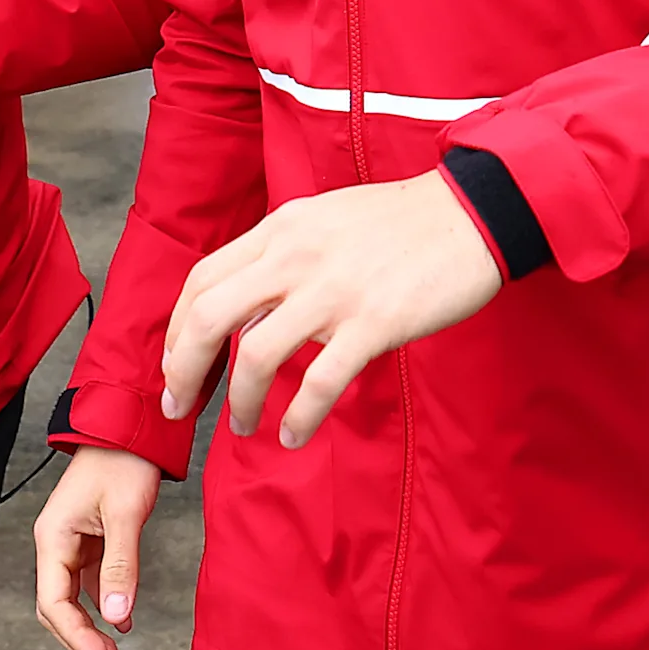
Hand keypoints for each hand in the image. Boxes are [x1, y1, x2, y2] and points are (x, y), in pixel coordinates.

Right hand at [35, 447, 159, 649]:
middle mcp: (55, 543)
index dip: (76, 637)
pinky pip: (88, 581)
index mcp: (52, 538)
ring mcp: (70, 542)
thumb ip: (120, 567)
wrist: (130, 427)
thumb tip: (116, 617)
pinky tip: (121, 618)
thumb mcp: (125, 515)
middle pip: (56, 606)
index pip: (54, 602)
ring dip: (89, 625)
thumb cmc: (123, 461)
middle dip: (79, 638)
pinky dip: (102, 603)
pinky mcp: (88, 539)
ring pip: (71, 597)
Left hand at [162, 174, 505, 449]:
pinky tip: (293, 436)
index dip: (175, 329)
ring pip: (254, 356)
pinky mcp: (373, 322)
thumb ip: (282, 254)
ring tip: (242, 428)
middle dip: (183, 370)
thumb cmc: (402, 222)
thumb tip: (245, 305)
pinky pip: (318, 383)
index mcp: (280, 228)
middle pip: (207, 317)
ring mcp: (332, 290)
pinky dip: (298, 418)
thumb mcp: (324, 219)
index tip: (175, 364)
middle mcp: (295, 255)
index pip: (202, 279)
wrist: (473, 213)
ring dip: (238, 403)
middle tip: (180, 406)